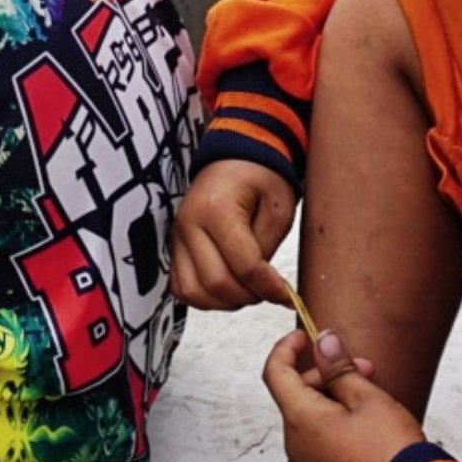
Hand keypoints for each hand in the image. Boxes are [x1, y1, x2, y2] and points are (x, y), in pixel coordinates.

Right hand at [171, 159, 300, 309]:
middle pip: (216, 283)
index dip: (269, 287)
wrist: (236, 160)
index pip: (243, 265)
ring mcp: (176, 237)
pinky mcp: (173, 247)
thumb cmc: (261, 179)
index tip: (288, 296)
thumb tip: (266, 289)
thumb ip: (267, 252)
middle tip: (269, 292)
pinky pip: (181, 287)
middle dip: (249, 296)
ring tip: (248, 291)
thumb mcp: (278, 211)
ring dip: (224, 302)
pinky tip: (227, 289)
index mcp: (216, 209)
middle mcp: (188, 224)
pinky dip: (204, 298)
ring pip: (193, 292)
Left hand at [264, 327, 425, 461]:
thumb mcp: (368, 399)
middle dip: (325, 372)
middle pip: (296, 393)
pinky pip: (325, 436)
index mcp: (301, 419)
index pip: (276, 373)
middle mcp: (299, 442)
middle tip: (364, 366)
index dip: (286, 347)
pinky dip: (341, 418)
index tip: (305, 334)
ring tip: (376, 393)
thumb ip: (340, 368)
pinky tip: (373, 418)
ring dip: (337, 395)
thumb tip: (323, 342)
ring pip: (313, 415)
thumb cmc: (390, 454)